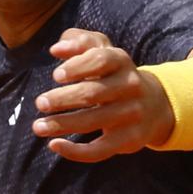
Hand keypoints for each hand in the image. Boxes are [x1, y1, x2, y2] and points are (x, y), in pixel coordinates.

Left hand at [31, 28, 173, 161]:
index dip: (78, 67)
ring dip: (62, 125)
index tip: (56, 75)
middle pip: (94, 93)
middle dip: (63, 99)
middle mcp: (130, 87)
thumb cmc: (114, 74)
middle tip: (40, 103)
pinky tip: (54, 145)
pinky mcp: (128, 140)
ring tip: (38, 126)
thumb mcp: (102, 51)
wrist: (154, 105)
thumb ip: (79, 42)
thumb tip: (56, 49)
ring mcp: (131, 115)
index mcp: (121, 62)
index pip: (101, 60)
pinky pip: (100, 150)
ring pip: (93, 121)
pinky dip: (76, 151)